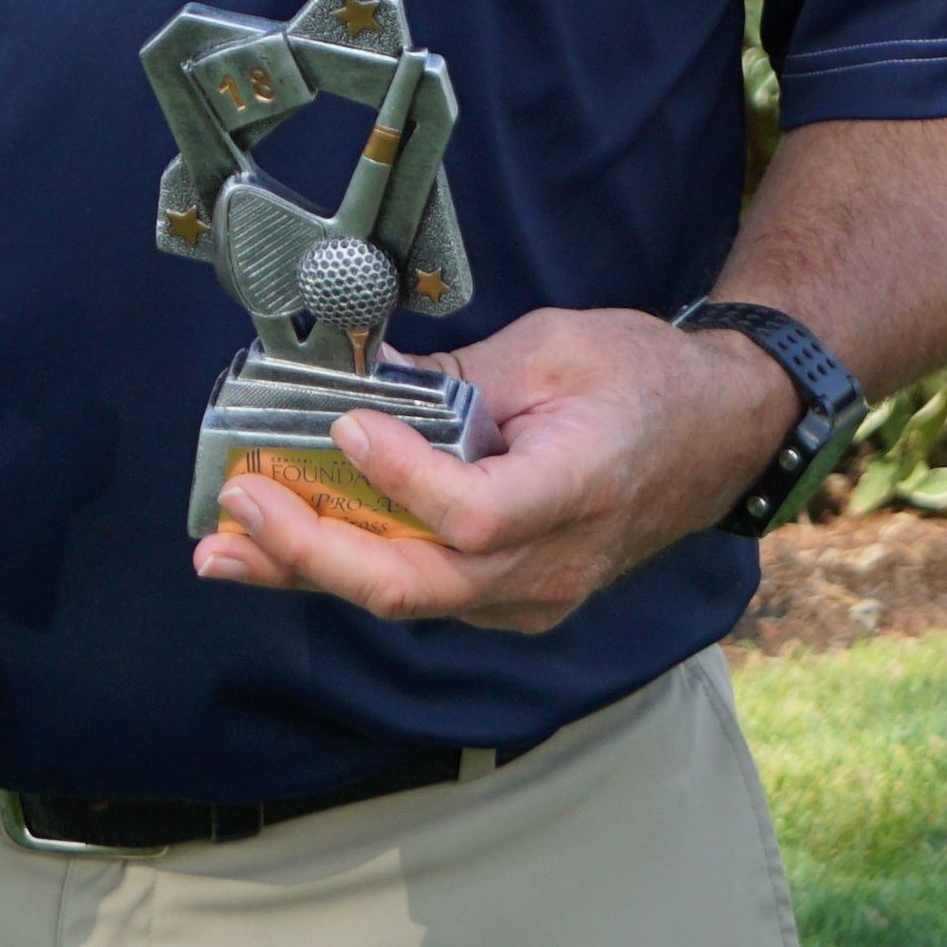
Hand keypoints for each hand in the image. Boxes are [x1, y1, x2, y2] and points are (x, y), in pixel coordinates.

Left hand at [195, 304, 799, 630]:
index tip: (348, 426)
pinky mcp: (510, 599)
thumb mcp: (554, 347)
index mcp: (579, 487)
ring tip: (225, 546)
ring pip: (407, 599)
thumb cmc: (646, 382)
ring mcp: (532, 596)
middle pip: (418, 586)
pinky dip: (348, 567)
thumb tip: (358, 384)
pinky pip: (421, 592)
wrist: (721, 434)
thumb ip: (456, 379)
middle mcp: (552, 563)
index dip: (402, 481)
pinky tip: (282, 546)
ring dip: (310, 570)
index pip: (475, 516)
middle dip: (313, 551)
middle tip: (239, 506)